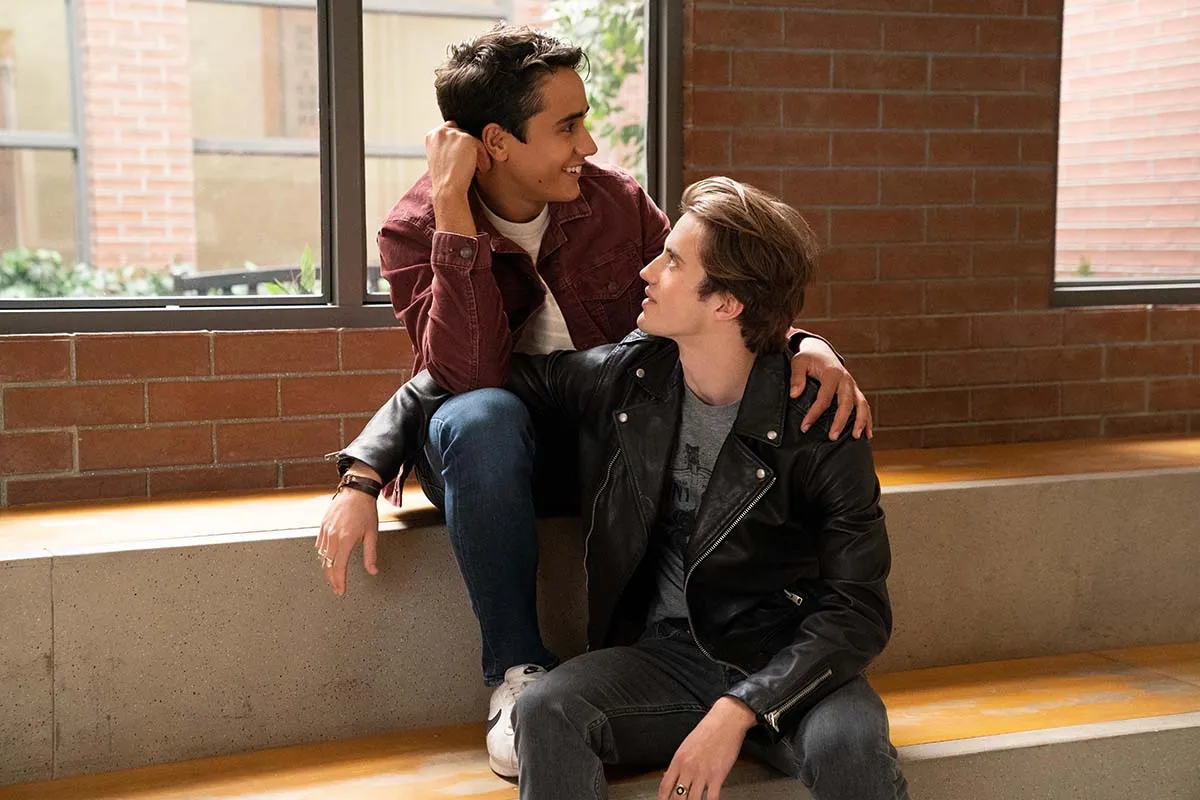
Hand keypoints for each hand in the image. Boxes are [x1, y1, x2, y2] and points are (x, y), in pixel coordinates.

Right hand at [315, 481, 379, 596]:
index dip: (339, 581)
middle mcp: (333, 536)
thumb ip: (371, 555)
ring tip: (333, 577)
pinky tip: (327, 560)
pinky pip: (319, 546)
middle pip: (328, 565)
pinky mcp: (322, 526)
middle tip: (337, 589)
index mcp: (345, 539)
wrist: (356, 490)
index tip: (341, 590)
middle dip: (332, 580)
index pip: (339, 567)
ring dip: (327, 569)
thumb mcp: (372, 534)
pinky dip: (322, 556)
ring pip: (322, 556)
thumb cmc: (366, 510)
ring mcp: (325, 531)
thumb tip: (373, 571)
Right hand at [425, 121, 489, 198]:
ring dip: (476, 152)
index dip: (458, 143)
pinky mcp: (467, 139)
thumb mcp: (439, 159)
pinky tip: (482, 168)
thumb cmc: (444, 180)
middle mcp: (441, 132)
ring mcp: (453, 134)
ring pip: (472, 139)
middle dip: (468, 147)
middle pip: (462, 133)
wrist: (447, 189)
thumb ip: (445, 146)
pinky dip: (483, 157)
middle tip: (472, 163)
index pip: (450, 129)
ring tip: (477, 167)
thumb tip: (459, 143)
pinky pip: (480, 145)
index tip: (463, 156)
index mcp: (432, 136)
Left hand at [657, 697, 754, 799]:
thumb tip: (669, 777)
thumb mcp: (686, 745)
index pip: (665, 787)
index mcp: (678, 760)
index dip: (663, 799)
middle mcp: (688, 768)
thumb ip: (678, 763)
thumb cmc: (708, 730)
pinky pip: (712, 799)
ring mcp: (702, 773)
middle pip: (678, 797)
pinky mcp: (718, 776)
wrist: (726, 721)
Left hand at [791, 338, 872, 440]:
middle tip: (832, 437)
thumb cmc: (809, 358)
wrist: (822, 351)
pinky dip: (868, 420)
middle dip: (840, 421)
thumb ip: (796, 377)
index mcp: (832, 373)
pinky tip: (868, 435)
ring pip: (861, 405)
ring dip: (861, 421)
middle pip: (846, 403)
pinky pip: (865, 406)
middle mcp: (846, 380)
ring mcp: (853, 386)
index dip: (814, 413)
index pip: (824, 397)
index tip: (805, 427)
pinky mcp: (855, 392)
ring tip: (856, 438)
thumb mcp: (799, 362)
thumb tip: (794, 395)